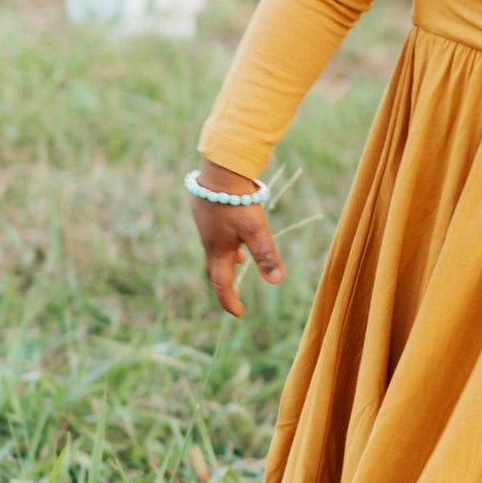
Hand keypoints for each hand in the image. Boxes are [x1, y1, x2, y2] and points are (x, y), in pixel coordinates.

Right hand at [190, 156, 285, 316]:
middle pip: (213, 269)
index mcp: (218, 249)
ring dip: (225, 259)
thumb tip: (276, 282)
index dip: (229, 301)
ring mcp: (204, 223)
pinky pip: (213, 233)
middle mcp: (208, 240)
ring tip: (240, 260)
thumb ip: (265, 254)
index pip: (221, 284)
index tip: (240, 313)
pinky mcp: (205, 208)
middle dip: (223, 284)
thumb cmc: (237, 201)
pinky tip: (234, 231)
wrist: (220, 169)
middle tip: (233, 294)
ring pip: (214, 249)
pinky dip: (224, 241)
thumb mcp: (255, 229)